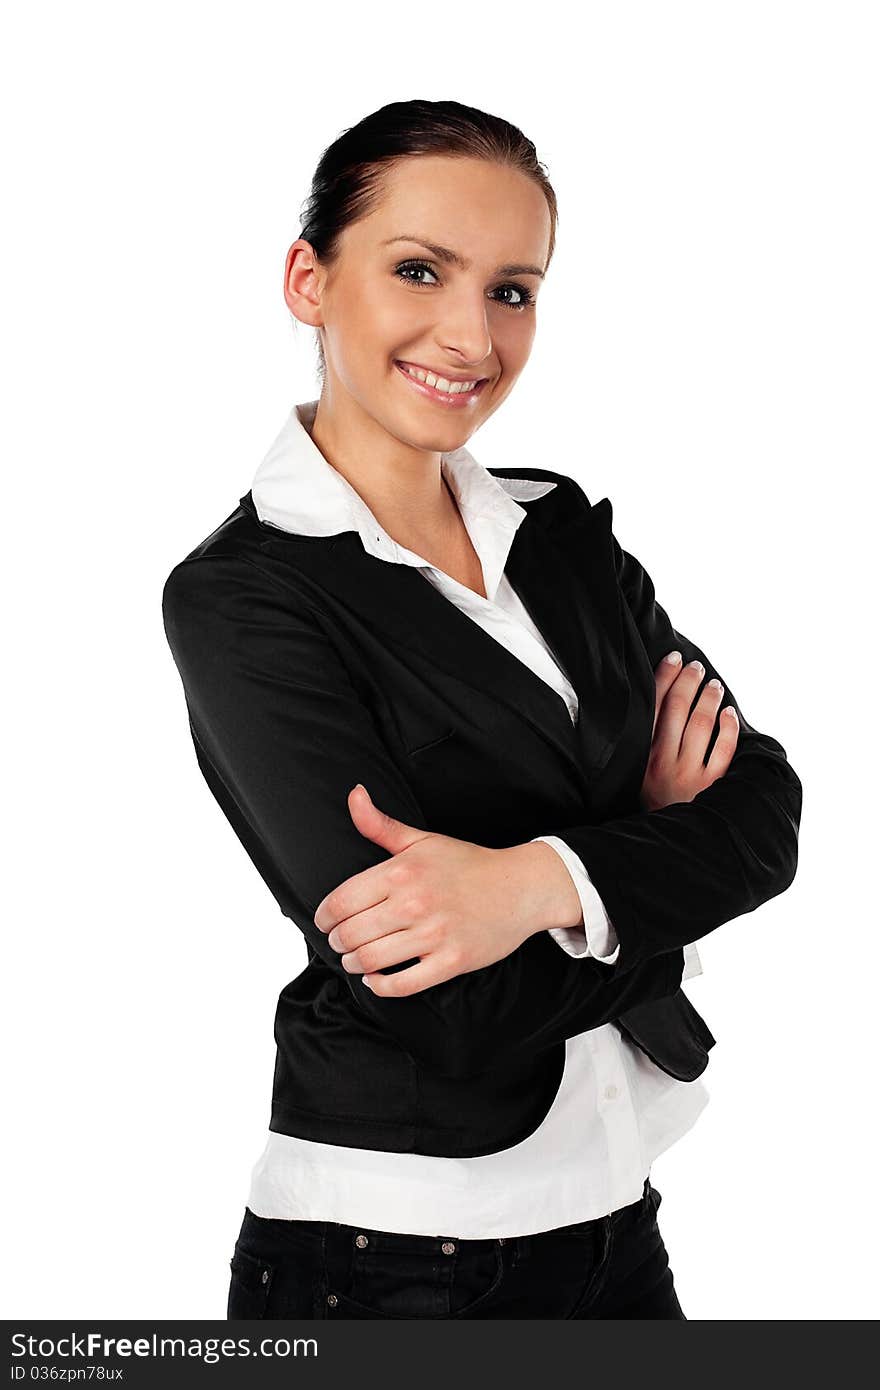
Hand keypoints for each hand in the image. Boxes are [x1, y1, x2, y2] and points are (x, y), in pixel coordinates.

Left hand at [313, 784, 575, 995]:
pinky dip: (381, 987)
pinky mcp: (451, 961)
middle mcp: (415, 903)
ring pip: (371, 960)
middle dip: (338, 942)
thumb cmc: (467, 864)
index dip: (324, 917)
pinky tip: (376, 980)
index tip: (325, 922)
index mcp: (402, 871)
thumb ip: (381, 824)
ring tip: (355, 960)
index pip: (341, 902)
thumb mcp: (422, 840)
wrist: (520, 888)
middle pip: (351, 934)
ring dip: (354, 964)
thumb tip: (354, 794)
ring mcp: (434, 934)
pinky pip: (403, 984)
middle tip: (340, 942)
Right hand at [640, 651, 739, 811]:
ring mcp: (690, 774)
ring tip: (714, 685)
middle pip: (677, 709)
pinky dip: (727, 726)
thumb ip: (641, 748)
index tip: (673, 659)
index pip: (653, 706)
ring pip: (701, 724)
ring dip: (708, 698)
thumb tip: (650, 709)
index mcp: (641, 757)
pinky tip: (728, 713)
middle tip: (696, 668)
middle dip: (688, 681)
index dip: (664, 677)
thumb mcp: (636, 778)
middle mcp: (663, 762)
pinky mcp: (713, 786)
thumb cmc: (653, 807)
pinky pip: (724, 748)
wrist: (668, 844)